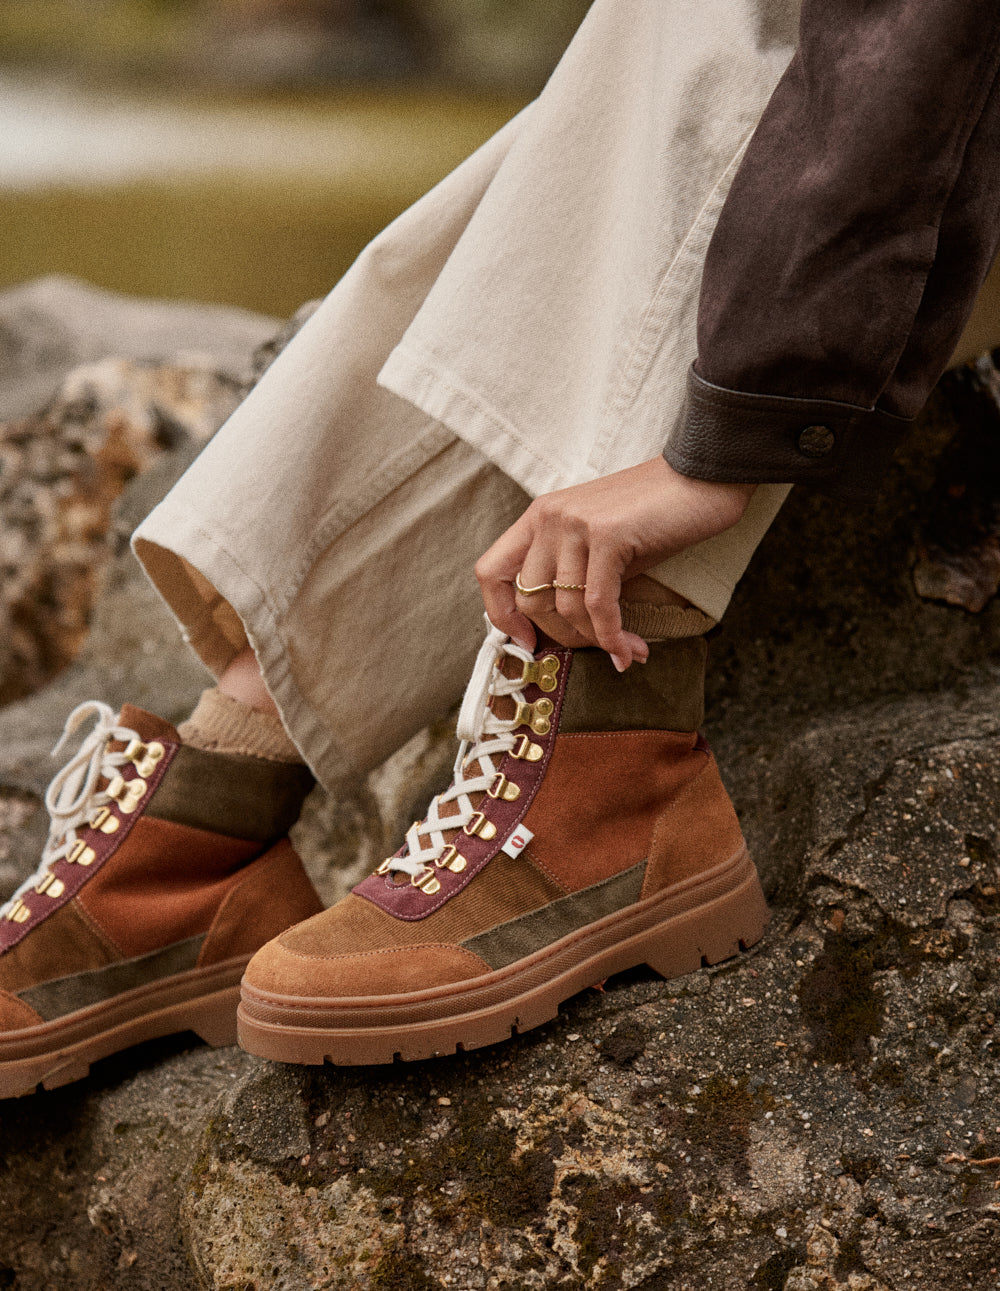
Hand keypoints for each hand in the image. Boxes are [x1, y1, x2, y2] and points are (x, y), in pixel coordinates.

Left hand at [475, 456, 753, 667]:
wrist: (702, 480)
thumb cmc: (655, 517)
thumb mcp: (599, 546)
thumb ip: (572, 577)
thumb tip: (559, 632)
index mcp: (538, 518)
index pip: (490, 572)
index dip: (500, 615)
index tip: (525, 642)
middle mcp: (548, 517)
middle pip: (528, 599)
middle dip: (561, 636)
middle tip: (594, 650)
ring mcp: (574, 523)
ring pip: (564, 607)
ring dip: (594, 641)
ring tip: (624, 651)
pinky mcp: (606, 535)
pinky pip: (597, 603)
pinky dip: (612, 635)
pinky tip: (629, 649)